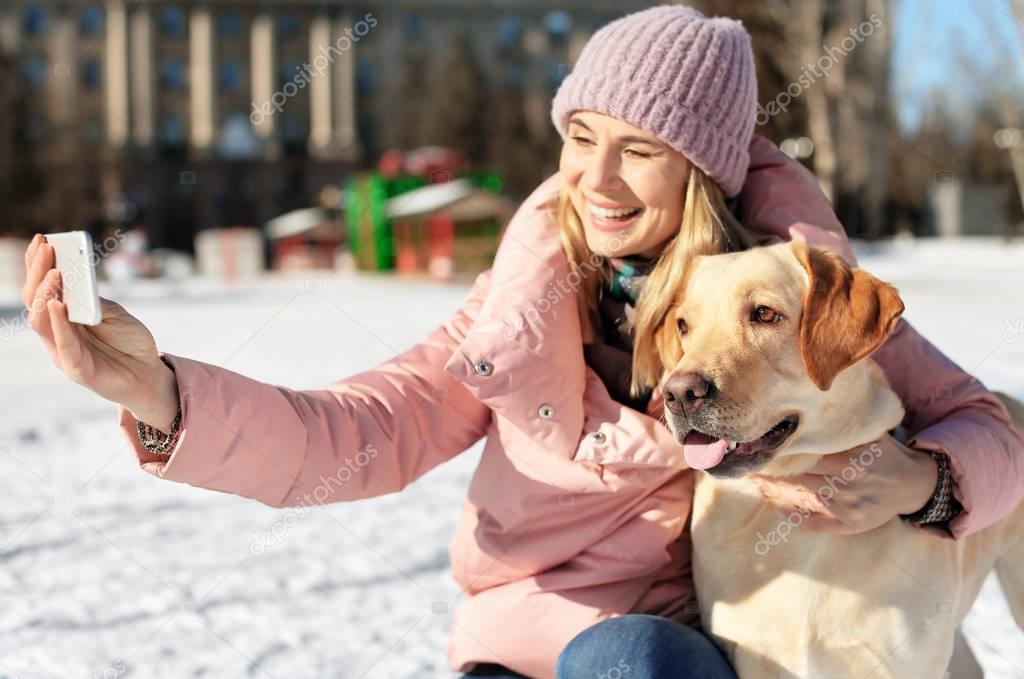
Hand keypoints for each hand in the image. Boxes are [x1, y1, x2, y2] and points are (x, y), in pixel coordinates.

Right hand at [22, 234, 178, 430]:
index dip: (39, 264)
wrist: (150, 374)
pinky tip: (57, 304)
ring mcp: (63, 350)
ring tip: (53, 272)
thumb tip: (74, 279)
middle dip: (38, 271)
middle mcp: (57, 331)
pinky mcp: (75, 368)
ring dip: (45, 293)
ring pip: (41, 320)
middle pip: (36, 299)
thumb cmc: (130, 342)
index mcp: (65, 316)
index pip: (43, 287)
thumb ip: (93, 300)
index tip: (42, 238)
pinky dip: (58, 324)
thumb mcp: (113, 313)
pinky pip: (63, 344)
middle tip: (45, 246)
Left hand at [752, 434, 938, 534]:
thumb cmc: (885, 454)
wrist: (915, 484)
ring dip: (780, 492)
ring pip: (806, 498)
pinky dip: (800, 519)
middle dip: (775, 472)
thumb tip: (811, 410)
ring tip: (756, 483)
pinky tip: (783, 510)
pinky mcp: (852, 524)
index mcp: (849, 460)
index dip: (783, 454)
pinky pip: (820, 524)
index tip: (760, 448)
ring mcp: (848, 506)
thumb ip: (842, 429)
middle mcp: (847, 484)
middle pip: (802, 477)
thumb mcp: (867, 436)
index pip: (807, 456)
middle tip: (749, 466)